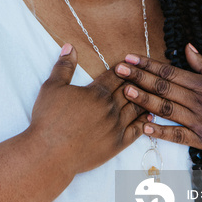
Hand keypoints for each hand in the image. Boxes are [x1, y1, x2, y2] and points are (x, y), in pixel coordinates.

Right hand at [29, 44, 146, 175]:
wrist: (49, 154)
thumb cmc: (48, 119)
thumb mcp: (52, 87)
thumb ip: (64, 66)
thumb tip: (70, 47)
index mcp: (97, 92)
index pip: (117, 75)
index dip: (124, 67)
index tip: (130, 63)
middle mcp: (110, 108)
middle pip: (130, 89)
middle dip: (137, 80)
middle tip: (146, 74)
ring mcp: (116, 127)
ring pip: (137, 108)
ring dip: (145, 99)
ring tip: (152, 92)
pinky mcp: (117, 144)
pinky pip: (137, 131)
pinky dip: (145, 122)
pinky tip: (150, 117)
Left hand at [115, 44, 201, 168]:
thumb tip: (186, 47)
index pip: (170, 71)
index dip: (148, 64)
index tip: (130, 58)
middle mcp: (201, 102)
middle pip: (163, 88)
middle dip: (138, 78)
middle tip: (118, 70)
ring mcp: (201, 123)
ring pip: (166, 109)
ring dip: (143, 100)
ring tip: (124, 92)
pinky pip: (177, 136)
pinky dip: (160, 131)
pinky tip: (143, 126)